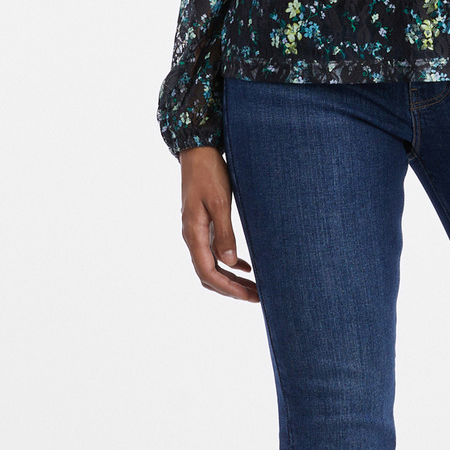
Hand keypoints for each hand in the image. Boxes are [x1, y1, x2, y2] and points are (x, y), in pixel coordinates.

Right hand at [180, 147, 258, 301]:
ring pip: (212, 266)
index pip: (208, 272)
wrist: (198, 152)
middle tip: (257, 297)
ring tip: (254, 287)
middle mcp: (192, 236)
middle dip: (231, 289)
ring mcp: (197, 232)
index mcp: (194, 233)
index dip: (228, 288)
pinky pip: (215, 253)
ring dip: (232, 279)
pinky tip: (247, 267)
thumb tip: (231, 263)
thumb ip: (225, 233)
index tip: (248, 296)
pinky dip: (230, 264)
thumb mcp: (220, 202)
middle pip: (209, 275)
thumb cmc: (209, 173)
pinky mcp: (204, 225)